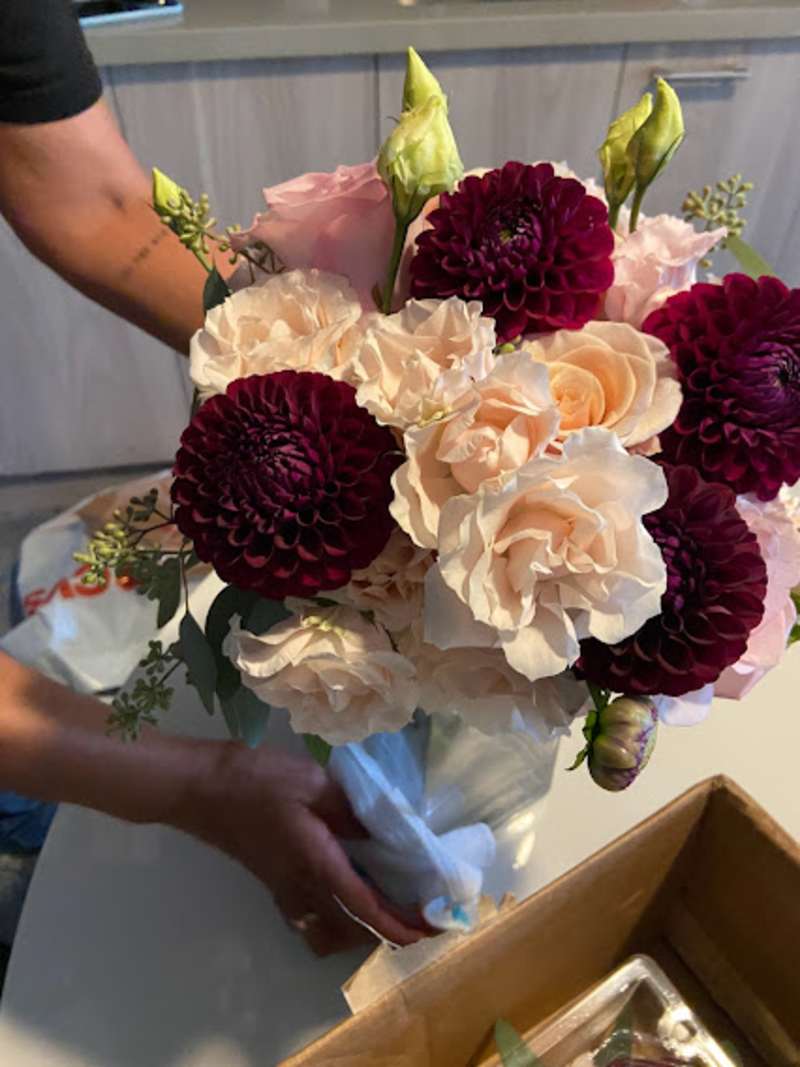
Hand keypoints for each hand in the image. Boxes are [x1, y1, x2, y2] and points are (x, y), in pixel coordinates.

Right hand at [176, 742, 426, 955]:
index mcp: (317, 865)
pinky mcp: (273, 884)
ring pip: (331, 931)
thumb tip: (388, 828)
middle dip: (390, 931)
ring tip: (391, 904)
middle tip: (421, 912)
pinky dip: (338, 918)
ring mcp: (284, 890)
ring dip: (363, 928)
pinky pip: (312, 918)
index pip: (367, 909)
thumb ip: (353, 807)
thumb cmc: (257, 780)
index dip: (403, 925)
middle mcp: (302, 889)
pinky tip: (348, 889)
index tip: (434, 929)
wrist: (200, 787)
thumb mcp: (313, 782)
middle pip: (353, 930)